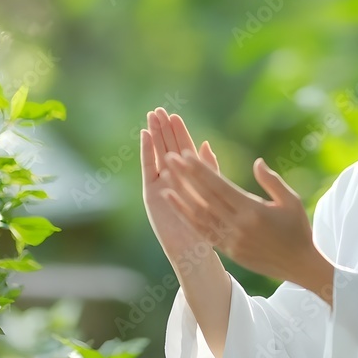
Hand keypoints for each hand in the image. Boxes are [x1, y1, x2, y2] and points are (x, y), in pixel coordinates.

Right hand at [140, 107, 220, 260]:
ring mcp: (160, 182)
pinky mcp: (151, 190)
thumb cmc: (207, 223)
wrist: (192, 247)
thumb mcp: (211, 193)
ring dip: (154, 134)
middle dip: (163, 128)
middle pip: (167, 147)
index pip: (183, 148)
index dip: (179, 131)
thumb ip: (209, 168)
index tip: (174, 114)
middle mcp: (173, 176)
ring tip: (151, 116)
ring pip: (157, 153)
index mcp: (189, 176)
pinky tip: (145, 134)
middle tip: (158, 109)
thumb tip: (206, 143)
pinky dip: (147, 151)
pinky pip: (148, 167)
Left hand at [160, 151, 323, 286]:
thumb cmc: (298, 228)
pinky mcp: (227, 250)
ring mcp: (230, 240)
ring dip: (180, 194)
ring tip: (165, 176)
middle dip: (185, 176)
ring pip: (199, 214)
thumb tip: (257, 162)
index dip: (202, 170)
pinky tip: (173, 201)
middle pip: (205, 197)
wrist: (299, 266)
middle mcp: (238, 226)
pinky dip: (185, 215)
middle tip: (169, 157)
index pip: (220, 187)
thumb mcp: (292, 200)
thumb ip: (272, 180)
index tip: (186, 153)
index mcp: (253, 211)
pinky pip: (201, 230)